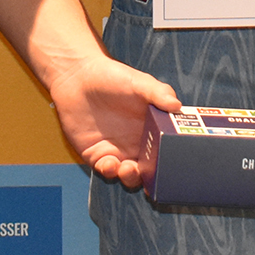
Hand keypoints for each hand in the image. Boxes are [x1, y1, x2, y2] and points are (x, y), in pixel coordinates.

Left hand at [45, 51, 182, 187]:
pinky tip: (110, 163)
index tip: (175, 164)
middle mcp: (137, 143)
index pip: (166, 149)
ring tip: (128, 169)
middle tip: (152, 173)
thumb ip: (158, 93)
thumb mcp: (139, 82)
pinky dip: (110, 171)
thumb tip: (177, 106)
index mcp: (152, 128)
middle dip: (153, 176)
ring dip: (131, 177)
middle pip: (151, 168)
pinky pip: (107, 170)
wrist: (77, 78)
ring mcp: (117, 151)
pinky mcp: (97, 155)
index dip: (171, 159)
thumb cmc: (111, 76)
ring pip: (129, 175)